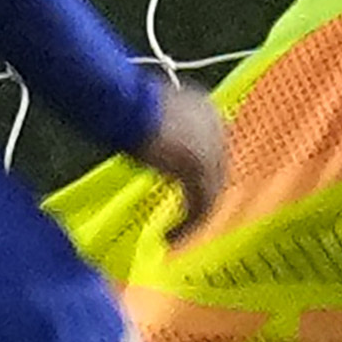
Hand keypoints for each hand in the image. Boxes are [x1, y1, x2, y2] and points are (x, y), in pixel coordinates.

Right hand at [136, 73, 233, 239]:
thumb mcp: (152, 121)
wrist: (125, 103)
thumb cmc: (126, 105)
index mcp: (207, 112)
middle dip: (200, 202)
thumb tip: (159, 156)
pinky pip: (200, 207)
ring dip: (193, 220)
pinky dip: (186, 226)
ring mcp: (212, 148)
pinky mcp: (200, 169)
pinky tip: (170, 238)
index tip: (185, 199)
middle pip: (216, 175)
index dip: (199, 180)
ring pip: (211, 195)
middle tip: (183, 225)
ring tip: (173, 237)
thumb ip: (165, 139)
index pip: (214, 154)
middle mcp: (216, 128)